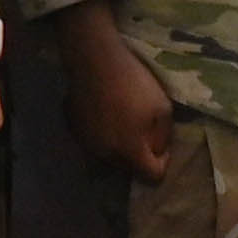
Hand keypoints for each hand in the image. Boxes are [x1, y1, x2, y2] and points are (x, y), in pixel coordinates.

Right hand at [58, 1, 173, 183]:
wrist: (95, 61)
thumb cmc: (134, 84)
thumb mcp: (163, 108)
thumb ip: (163, 137)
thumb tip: (157, 150)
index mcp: (130, 152)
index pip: (152, 176)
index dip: (162, 163)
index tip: (162, 144)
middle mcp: (106, 156)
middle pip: (129, 168)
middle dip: (139, 155)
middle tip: (144, 130)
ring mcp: (87, 144)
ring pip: (110, 156)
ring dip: (120, 146)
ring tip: (123, 121)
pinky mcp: (74, 131)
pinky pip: (94, 141)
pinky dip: (102, 134)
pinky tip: (105, 112)